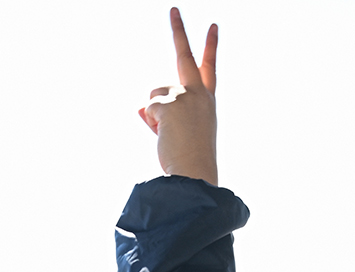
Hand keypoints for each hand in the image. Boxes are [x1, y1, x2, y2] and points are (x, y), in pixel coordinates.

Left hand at [139, 8, 218, 185]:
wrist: (196, 172)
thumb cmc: (191, 158)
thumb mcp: (179, 131)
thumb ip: (163, 114)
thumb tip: (142, 107)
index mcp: (206, 101)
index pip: (209, 68)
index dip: (210, 46)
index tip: (212, 25)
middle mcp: (199, 93)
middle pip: (184, 55)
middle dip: (178, 30)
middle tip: (173, 9)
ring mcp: (185, 96)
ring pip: (155, 93)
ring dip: (155, 114)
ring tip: (169, 134)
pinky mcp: (170, 103)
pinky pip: (149, 108)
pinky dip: (152, 124)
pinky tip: (165, 136)